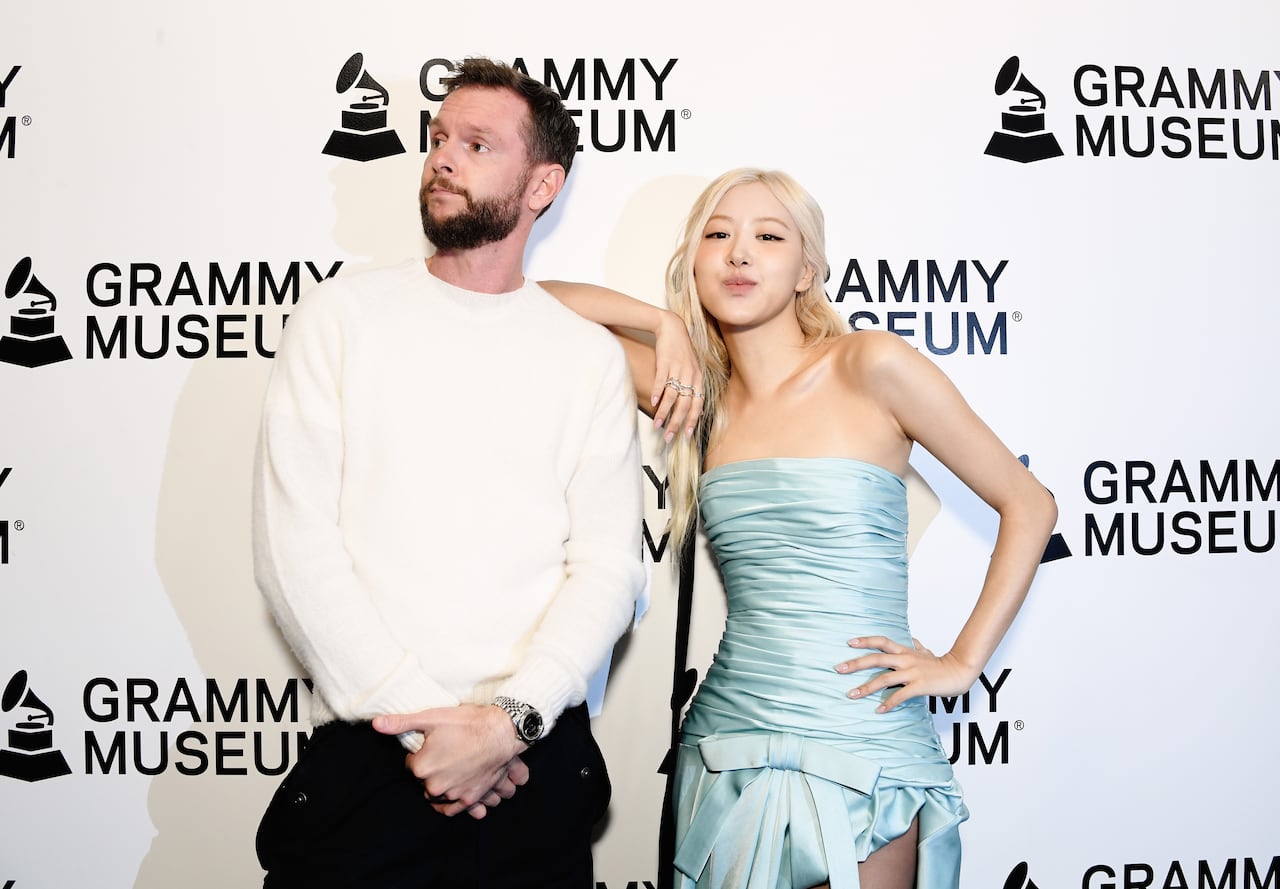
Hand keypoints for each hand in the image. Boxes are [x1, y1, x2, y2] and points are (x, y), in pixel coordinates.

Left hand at [372, 704, 527, 818]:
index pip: (411, 764)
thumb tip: (376, 724)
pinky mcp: (470, 798)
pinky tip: (450, 794)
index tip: (430, 745)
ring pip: (437, 793)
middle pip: (423, 780)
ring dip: (440, 783)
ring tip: (450, 767)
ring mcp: (453, 794)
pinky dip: (450, 803)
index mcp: (422, 767)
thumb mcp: (432, 717)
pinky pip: (453, 809)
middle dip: (429, 769)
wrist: (501, 732)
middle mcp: (435, 785)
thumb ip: (401, 723)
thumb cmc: (466, 723)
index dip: (420, 753)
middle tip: (441, 754)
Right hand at [650, 310, 703, 442]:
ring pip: (672, 396)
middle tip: (669, 437)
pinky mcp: (665, 362)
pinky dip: (657, 393)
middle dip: (676, 423)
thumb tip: (696, 409)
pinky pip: (661, 381)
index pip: (697, 405)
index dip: (692, 421)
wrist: (672, 328)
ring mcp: (678, 368)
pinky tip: (652, 403)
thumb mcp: (692, 369)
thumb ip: (694, 388)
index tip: (687, 436)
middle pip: (685, 405)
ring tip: (657, 424)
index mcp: (698, 379)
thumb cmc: (682, 351)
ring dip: (664, 412)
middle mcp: (690, 375)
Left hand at [836, 636, 978, 712]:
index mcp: (905, 651)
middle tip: (839, 669)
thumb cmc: (941, 663)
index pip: (881, 641)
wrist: (959, 671)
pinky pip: (900, 695)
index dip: (865, 640)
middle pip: (876, 659)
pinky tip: (879, 710)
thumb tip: (914, 640)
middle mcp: (905, 660)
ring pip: (884, 679)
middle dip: (856, 664)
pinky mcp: (919, 686)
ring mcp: (912, 673)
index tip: (849, 642)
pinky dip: (889, 703)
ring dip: (866, 687)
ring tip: (851, 695)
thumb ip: (917, 646)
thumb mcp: (927, 652)